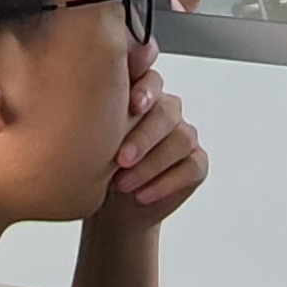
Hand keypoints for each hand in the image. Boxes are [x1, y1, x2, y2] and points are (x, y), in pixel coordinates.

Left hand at [98, 63, 205, 224]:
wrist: (110, 208)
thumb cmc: (97, 167)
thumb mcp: (90, 140)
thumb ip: (96, 112)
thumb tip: (90, 95)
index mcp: (139, 95)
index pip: (150, 79)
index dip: (145, 89)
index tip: (133, 106)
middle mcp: (165, 111)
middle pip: (166, 112)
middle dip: (143, 137)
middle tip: (120, 159)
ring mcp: (183, 136)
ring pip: (181, 139)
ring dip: (151, 164)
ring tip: (124, 184)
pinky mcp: (196, 163)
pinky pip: (192, 166)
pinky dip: (166, 182)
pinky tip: (143, 194)